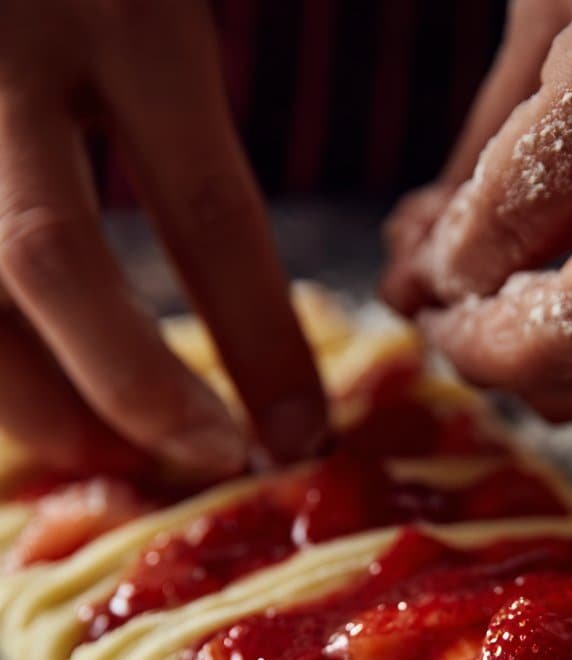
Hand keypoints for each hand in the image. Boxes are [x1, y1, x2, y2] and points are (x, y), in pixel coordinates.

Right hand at [0, 0, 325, 480]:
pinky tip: (30, 400)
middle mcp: (1, 56)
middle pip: (58, 268)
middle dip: (134, 394)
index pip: (206, 209)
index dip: (260, 340)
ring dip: (32, 403)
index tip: (300, 433)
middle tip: (204, 461)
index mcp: (123, 7)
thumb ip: (206, 76)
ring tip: (103, 454)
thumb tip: (261, 220)